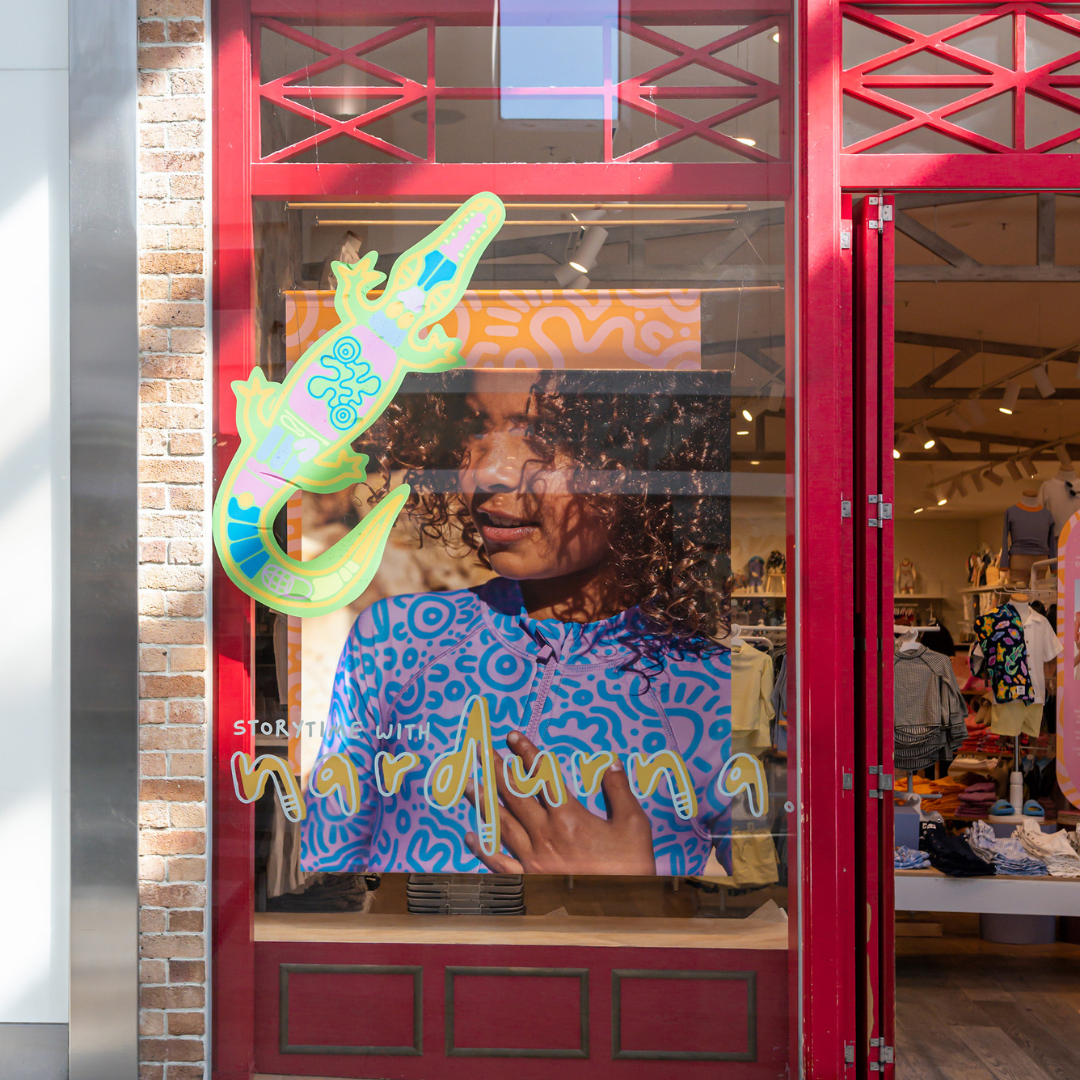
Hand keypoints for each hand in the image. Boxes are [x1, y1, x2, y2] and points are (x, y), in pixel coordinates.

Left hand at [464, 730, 655, 874]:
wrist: (622, 913)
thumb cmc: (630, 869)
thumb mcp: (634, 825)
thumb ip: (619, 791)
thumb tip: (612, 762)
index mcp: (568, 817)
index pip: (542, 776)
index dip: (526, 753)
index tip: (511, 736)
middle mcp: (545, 834)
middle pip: (514, 794)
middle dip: (494, 768)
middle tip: (477, 749)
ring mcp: (533, 859)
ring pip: (501, 823)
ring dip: (483, 801)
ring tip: (467, 782)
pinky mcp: (528, 881)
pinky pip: (499, 863)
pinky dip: (483, 849)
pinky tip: (470, 836)